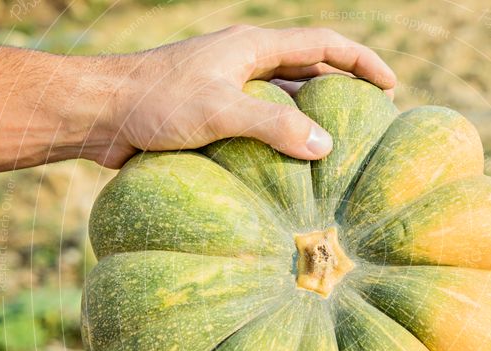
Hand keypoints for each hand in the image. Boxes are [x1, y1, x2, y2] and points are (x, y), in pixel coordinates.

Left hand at [93, 25, 395, 166]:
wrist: (99, 112)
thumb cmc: (155, 102)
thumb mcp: (220, 109)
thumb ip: (273, 125)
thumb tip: (325, 145)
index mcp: (251, 47)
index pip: (322, 44)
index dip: (361, 62)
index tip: (391, 85)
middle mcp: (243, 63)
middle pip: (306, 69)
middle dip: (342, 88)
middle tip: (372, 118)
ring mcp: (226, 88)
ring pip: (282, 99)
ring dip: (309, 117)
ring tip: (339, 146)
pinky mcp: (209, 115)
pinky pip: (257, 124)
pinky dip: (278, 140)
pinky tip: (288, 168)